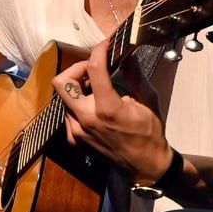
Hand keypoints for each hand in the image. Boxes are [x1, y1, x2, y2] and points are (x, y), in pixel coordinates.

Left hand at [52, 59, 171, 184]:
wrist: (145, 166)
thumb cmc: (151, 134)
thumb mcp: (148, 101)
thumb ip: (134, 75)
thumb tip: (126, 54)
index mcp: (107, 108)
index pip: (92, 69)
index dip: (98, 50)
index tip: (105, 45)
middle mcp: (86, 119)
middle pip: (61, 82)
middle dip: (76, 69)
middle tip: (93, 68)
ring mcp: (77, 131)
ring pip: (64, 98)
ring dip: (77, 87)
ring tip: (96, 87)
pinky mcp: (75, 139)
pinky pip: (68, 113)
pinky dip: (78, 104)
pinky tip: (94, 105)